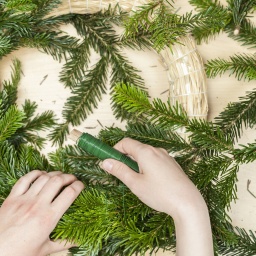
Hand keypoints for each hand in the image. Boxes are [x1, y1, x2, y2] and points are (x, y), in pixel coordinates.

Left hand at [0, 170, 83, 255]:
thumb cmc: (20, 254)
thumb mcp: (45, 250)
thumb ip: (64, 243)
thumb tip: (80, 241)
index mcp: (48, 218)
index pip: (69, 194)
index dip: (78, 186)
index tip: (82, 186)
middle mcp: (37, 205)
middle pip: (57, 181)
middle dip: (68, 177)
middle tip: (73, 179)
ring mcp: (23, 199)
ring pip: (43, 178)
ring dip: (54, 173)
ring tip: (60, 175)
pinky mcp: (11, 198)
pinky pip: (24, 179)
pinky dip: (35, 173)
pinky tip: (41, 174)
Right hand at [102, 138, 213, 255]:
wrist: (188, 203)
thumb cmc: (160, 193)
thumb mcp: (135, 183)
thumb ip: (120, 170)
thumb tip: (105, 162)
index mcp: (146, 152)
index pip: (125, 142)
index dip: (115, 150)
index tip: (110, 161)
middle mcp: (157, 150)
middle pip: (136, 148)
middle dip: (125, 157)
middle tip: (121, 173)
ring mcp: (166, 156)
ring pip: (145, 154)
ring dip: (136, 162)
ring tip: (135, 179)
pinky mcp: (172, 164)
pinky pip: (155, 159)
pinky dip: (147, 165)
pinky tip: (149, 181)